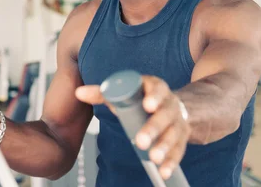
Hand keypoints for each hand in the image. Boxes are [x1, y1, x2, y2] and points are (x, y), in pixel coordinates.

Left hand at [75, 76, 190, 179]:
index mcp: (156, 88)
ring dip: (164, 147)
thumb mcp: (125, 93)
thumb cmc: (141, 98)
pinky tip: (163, 171)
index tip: (147, 106)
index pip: (157, 89)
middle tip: (140, 141)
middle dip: (153, 128)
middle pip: (164, 115)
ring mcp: (177, 122)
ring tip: (153, 158)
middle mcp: (169, 104)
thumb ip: (102, 93)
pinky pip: (179, 150)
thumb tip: (79, 93)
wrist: (172, 105)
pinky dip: (171, 162)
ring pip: (173, 134)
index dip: (153, 97)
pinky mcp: (181, 138)